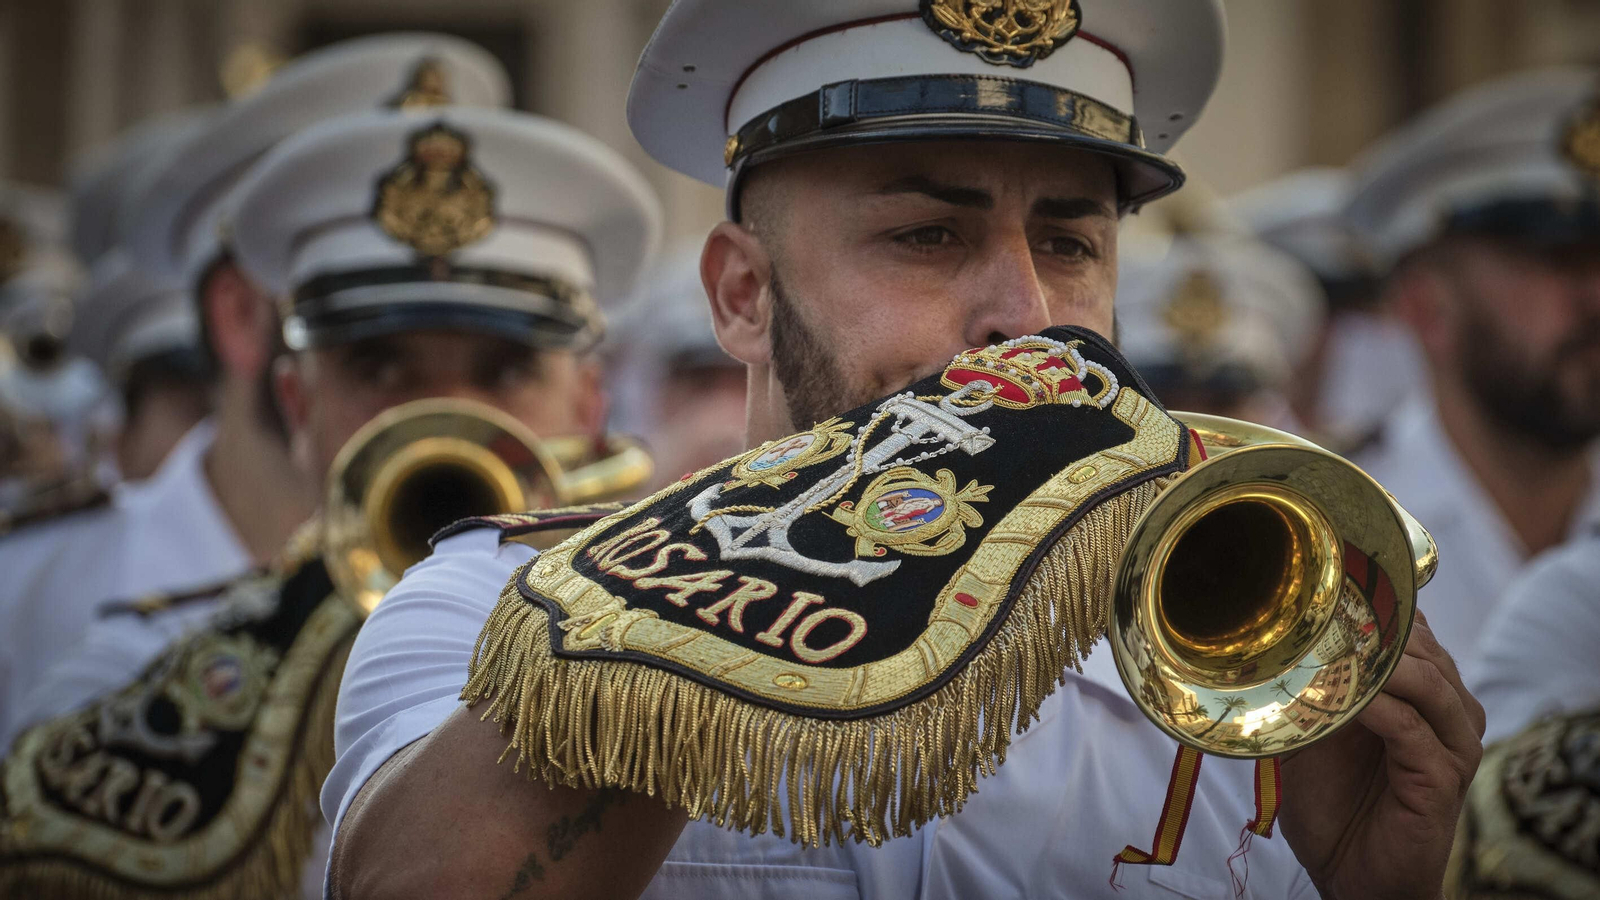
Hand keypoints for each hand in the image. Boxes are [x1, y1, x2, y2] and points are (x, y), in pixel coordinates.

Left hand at [1277, 611, 1484, 899]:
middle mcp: (1449, 713)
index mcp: (1424, 694)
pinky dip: (1377, 710)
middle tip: (1324, 620)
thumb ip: (1311, 689)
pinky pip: (1413, 731)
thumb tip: (1278, 644)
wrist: (1350, 872)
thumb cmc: (1334, 802)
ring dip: (1379, 665)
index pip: (1415, 632)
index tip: (1326, 597)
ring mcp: (1452, 746)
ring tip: (1334, 653)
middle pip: (1425, 650)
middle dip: (1375, 632)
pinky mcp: (1443, 781)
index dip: (1374, 611)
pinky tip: (1345, 702)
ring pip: (1428, 683)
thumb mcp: (1313, 733)